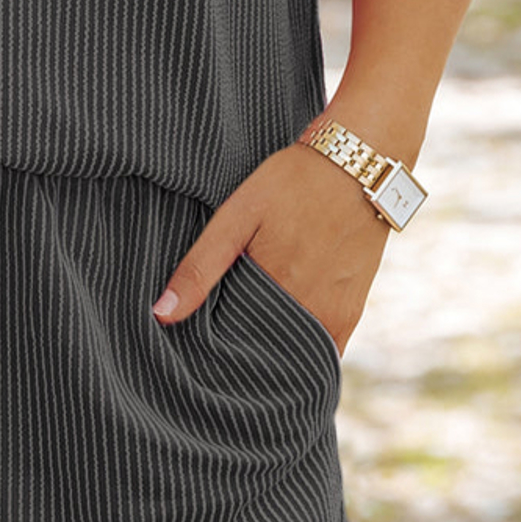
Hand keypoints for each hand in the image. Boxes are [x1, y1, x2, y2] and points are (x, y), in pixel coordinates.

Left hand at [150, 141, 392, 356]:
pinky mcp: (352, 311)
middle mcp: (307, 310)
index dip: (210, 350)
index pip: (230, 345)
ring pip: (292, 356)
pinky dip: (302, 351)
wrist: (359, 166)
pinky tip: (281, 340)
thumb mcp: (237, 215)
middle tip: (216, 346)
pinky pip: (324, 349)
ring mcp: (334, 315)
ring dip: (270, 354)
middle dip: (239, 355)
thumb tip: (162, 314)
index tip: (193, 348)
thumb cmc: (292, 183)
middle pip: (262, 354)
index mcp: (271, 288)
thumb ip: (201, 266)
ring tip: (247, 338)